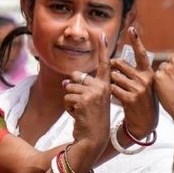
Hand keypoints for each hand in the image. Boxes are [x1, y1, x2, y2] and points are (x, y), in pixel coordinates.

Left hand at [64, 31, 110, 157]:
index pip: (103, 64)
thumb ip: (82, 87)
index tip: (100, 33)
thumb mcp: (90, 101)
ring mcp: (94, 93)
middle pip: (77, 77)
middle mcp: (102, 87)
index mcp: (106, 86)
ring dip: (70, 102)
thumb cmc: (92, 121)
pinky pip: (66, 97)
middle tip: (82, 106)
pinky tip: (77, 116)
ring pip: (69, 88)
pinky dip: (68, 108)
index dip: (101, 48)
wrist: (93, 139)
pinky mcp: (84, 99)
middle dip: (73, 90)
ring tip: (80, 113)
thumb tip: (66, 80)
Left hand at [111, 27, 157, 138]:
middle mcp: (145, 79)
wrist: (145, 123)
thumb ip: (135, 73)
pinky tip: (116, 98)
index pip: (142, 54)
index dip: (136, 41)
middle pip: (120, 65)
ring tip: (118, 91)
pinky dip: (111, 92)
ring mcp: (138, 88)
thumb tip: (116, 62)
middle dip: (113, 69)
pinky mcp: (130, 98)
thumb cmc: (143, 103)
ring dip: (111, 83)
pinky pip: (113, 89)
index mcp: (149, 74)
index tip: (132, 29)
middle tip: (114, 77)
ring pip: (114, 77)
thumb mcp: (144, 86)